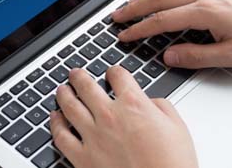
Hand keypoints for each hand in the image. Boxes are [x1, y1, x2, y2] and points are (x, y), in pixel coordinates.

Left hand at [51, 67, 197, 167]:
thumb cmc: (172, 164)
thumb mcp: (177, 127)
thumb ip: (160, 107)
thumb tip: (150, 103)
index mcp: (134, 104)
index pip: (118, 76)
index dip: (115, 71)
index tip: (112, 73)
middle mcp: (110, 116)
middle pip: (87, 86)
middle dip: (80, 77)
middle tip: (75, 74)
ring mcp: (93, 136)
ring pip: (69, 106)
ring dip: (64, 94)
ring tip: (61, 89)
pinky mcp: (83, 158)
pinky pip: (62, 136)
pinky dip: (55, 124)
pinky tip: (55, 118)